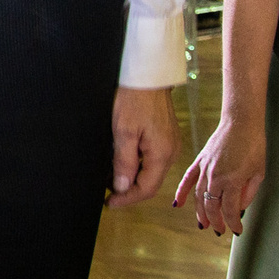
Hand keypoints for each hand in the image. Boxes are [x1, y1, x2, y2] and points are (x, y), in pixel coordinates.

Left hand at [108, 85, 178, 208]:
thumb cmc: (135, 98)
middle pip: (150, 182)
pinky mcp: (166, 137)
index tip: (110, 203)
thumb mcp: (124, 132)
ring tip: (110, 178)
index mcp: (163, 154)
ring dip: (132, 178)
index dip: (127, 199)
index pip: (146, 189)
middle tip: (107, 192)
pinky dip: (137, 165)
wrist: (148, 75)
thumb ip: (124, 162)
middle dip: (129, 190)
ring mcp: (170, 144)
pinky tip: (122, 162)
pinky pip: (152, 159)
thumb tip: (121, 187)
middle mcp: (171, 152)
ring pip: (151, 171)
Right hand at [173, 115, 265, 233]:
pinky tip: (178, 204)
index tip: (237, 230)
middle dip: (216, 222)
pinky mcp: (199, 161)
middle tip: (220, 230)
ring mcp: (205, 169)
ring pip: (199, 197)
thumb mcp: (258, 172)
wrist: (241, 122)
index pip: (230, 211)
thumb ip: (248, 193)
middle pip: (211, 207)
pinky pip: (187, 180)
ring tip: (203, 224)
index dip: (234, 223)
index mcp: (232, 182)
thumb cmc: (253, 145)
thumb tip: (240, 207)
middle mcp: (215, 178)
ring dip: (200, 212)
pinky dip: (181, 192)